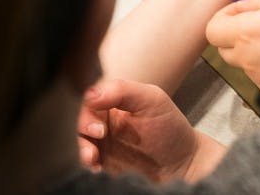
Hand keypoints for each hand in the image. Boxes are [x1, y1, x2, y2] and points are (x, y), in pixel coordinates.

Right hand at [78, 79, 226, 182]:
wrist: (183, 165)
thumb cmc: (170, 129)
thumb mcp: (153, 100)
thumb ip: (123, 90)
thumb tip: (90, 94)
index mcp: (112, 102)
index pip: (88, 100)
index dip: (87, 112)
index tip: (100, 128)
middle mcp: (102, 122)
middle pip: (77, 121)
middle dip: (81, 132)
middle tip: (97, 141)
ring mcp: (101, 145)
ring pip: (76, 143)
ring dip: (79, 151)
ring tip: (92, 160)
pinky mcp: (102, 165)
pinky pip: (84, 164)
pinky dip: (84, 166)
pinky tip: (95, 170)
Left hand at [206, 0, 259, 108]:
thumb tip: (243, 4)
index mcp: (248, 31)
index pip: (212, 28)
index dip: (224, 16)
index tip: (243, 11)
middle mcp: (248, 58)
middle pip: (224, 47)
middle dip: (237, 33)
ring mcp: (259, 79)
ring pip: (244, 62)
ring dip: (254, 49)